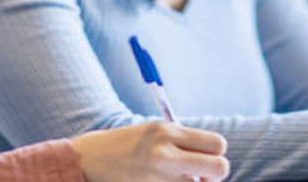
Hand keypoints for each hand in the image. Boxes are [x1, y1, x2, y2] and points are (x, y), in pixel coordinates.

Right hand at [73, 121, 228, 180]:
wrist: (88, 160)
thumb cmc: (126, 146)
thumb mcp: (154, 133)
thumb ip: (183, 142)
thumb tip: (215, 160)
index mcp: (167, 131)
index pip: (218, 144)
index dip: (217, 154)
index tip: (204, 160)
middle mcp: (165, 153)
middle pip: (220, 168)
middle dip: (215, 175)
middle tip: (200, 177)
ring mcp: (158, 177)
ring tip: (172, 180)